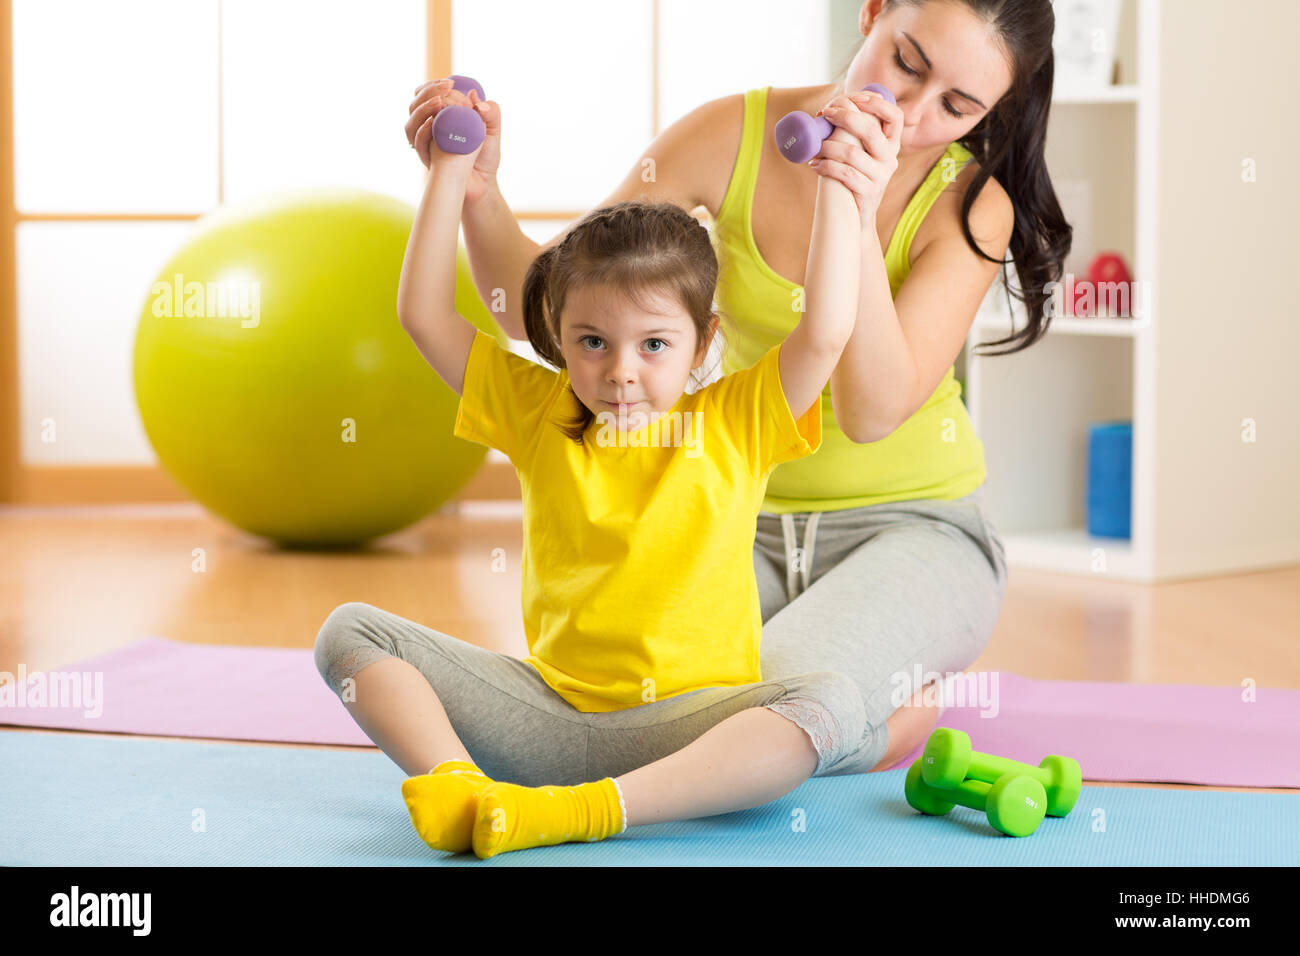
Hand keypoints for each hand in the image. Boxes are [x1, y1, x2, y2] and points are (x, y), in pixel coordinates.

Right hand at [406, 79, 499, 202]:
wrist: (484, 183)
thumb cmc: (486, 155)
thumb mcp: (493, 129)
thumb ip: (489, 111)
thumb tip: (473, 96)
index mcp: (440, 118)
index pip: (426, 94)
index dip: (434, 86)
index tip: (450, 83)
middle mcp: (429, 129)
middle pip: (414, 104)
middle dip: (428, 93)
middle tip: (447, 89)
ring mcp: (426, 145)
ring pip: (411, 123)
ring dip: (423, 109)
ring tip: (440, 103)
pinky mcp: (427, 159)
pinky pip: (417, 143)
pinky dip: (423, 131)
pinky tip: (433, 123)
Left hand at [808, 89, 902, 225]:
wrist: (856, 215)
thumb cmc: (854, 176)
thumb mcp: (862, 152)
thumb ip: (857, 132)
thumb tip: (832, 107)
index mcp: (892, 143)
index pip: (895, 116)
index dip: (876, 104)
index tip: (855, 98)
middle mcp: (891, 158)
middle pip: (869, 130)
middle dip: (844, 117)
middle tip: (824, 113)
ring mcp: (882, 176)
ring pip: (852, 153)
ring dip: (828, 146)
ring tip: (815, 147)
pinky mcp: (869, 192)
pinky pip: (845, 174)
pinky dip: (826, 166)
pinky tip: (815, 164)